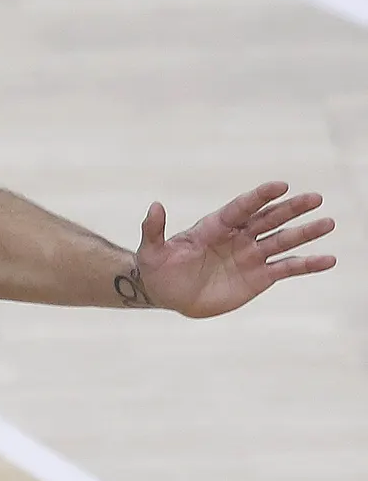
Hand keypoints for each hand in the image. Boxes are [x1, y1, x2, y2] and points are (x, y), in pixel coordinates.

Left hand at [134, 181, 336, 317]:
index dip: (259, 197)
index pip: (241, 208)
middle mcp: (238, 237)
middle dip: (291, 209)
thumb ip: (154, 230)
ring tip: (328, 222)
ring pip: (282, 240)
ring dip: (305, 232)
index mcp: (214, 227)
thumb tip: (154, 206)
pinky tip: (329, 260)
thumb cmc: (159, 269)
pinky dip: (307, 264)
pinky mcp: (259, 277)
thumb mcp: (152, 251)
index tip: (280, 185)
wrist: (168, 294)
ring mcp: (250, 255)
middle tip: (315, 198)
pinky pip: (287, 268)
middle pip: (269, 219)